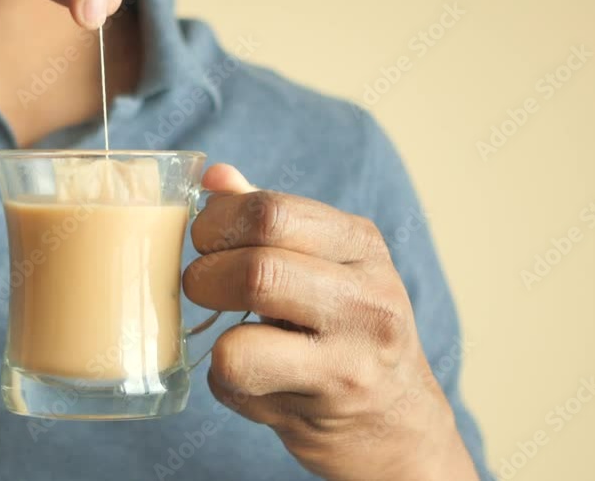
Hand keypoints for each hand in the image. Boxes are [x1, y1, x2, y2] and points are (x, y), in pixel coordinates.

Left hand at [184, 165, 478, 480]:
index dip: (217, 222)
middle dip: (204, 276)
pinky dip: (224, 377)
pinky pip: (238, 386)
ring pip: (240, 343)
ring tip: (226, 328)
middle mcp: (367, 300)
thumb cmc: (343, 327)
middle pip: (256, 271)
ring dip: (212, 332)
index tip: (205, 238)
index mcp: (361, 244)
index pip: (272, 211)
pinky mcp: (322, 411)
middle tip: (200, 284)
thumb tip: (214, 175)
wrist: (394, 419)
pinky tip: (251, 374)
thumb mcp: (322, 261)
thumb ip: (269, 219)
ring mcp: (350, 363)